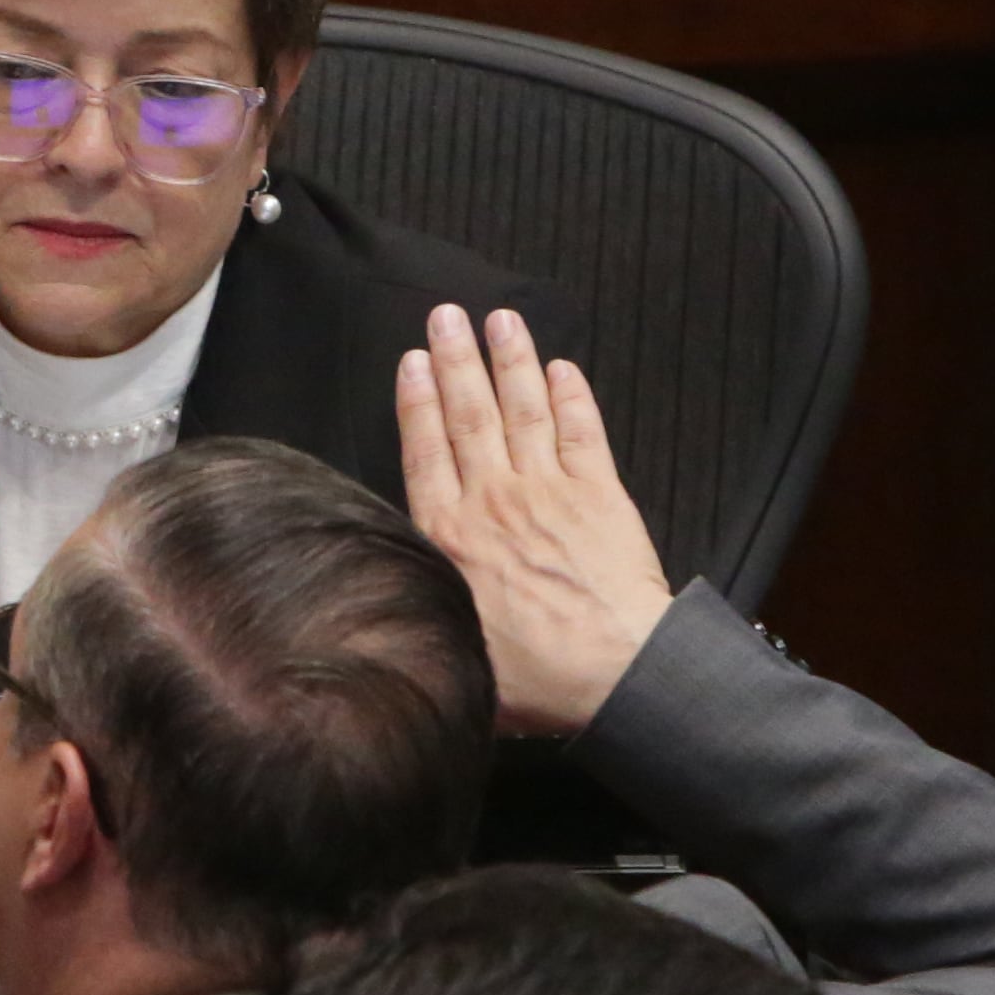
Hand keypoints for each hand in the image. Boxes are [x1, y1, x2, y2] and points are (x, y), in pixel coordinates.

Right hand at [392, 304, 673, 734]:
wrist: (611, 673)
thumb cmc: (532, 678)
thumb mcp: (448, 650)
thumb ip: (418, 609)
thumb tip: (383, 601)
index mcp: (447, 538)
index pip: (425, 451)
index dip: (417, 401)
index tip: (412, 362)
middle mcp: (492, 503)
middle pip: (469, 415)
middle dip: (456, 359)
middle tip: (447, 316)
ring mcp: (548, 493)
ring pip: (522, 410)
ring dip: (510, 360)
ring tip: (500, 321)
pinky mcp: (599, 496)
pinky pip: (582, 432)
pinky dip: (571, 397)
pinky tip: (562, 369)